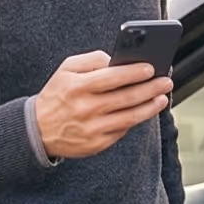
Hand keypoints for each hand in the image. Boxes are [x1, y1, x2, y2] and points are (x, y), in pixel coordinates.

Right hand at [34, 51, 172, 158]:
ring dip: (150, 106)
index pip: (112, 77)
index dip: (134, 72)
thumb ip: (92, 60)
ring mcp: (92, 128)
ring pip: (130, 117)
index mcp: (77, 87)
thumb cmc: (57, 94)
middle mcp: (86, 108)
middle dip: (151, 88)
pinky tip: (145, 110)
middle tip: (166, 81)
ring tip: (162, 97)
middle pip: (127, 97)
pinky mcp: (97, 144)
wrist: (37, 130)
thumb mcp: (66, 69)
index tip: (151, 68)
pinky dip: (136, 119)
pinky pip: (122, 130)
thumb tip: (118, 60)